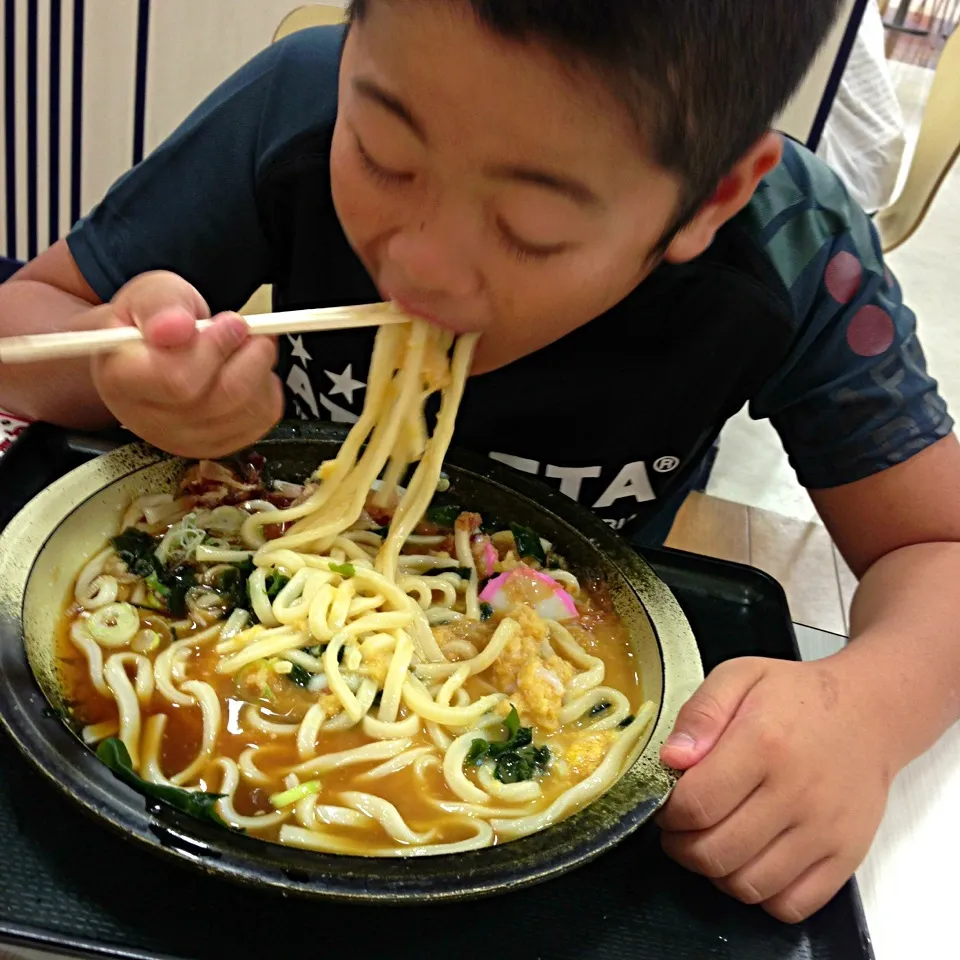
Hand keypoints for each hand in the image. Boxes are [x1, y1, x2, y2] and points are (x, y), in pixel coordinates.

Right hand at [91, 272, 282, 457]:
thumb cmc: (149, 325)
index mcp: (122, 379)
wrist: (148, 357)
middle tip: (244, 327)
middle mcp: (150, 419)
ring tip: (246, 344)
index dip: (214, 347)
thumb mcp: (149, 294)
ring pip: (247, 408)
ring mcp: (185, 439)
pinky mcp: (215, 446)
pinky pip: (261, 418)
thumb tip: (175, 327)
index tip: (229, 321)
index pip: (177, 379)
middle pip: (222, 396)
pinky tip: (248, 369)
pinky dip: (267, 387)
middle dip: (248, 354)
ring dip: (260, 367)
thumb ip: (160, 304)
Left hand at [658, 655, 894, 922]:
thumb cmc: (797, 696)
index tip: (667, 803)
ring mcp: (824, 831)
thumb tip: (672, 759)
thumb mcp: (739, 677)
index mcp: (763, 744)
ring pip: (747, 885)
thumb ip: (700, 714)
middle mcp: (796, 793)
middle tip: (680, 828)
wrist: (868, 714)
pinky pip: (791, 905)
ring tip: (711, 842)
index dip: (668, 813)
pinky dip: (760, 894)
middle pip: (715, 852)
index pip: (696, 804)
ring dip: (715, 873)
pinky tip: (749, 862)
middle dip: (682, 846)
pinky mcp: (845, 857)